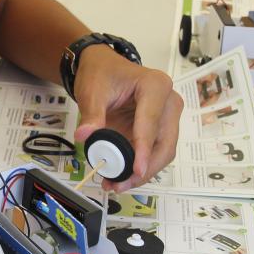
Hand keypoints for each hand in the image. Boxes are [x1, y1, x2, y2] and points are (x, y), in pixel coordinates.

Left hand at [72, 46, 183, 192]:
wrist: (103, 68)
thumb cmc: (101, 74)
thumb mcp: (92, 92)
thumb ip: (91, 114)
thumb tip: (84, 135)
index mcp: (155, 86)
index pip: (151, 123)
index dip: (143, 150)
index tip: (136, 170)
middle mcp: (169, 101)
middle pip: (165, 143)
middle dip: (145, 168)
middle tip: (120, 184)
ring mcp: (168, 116)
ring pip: (164, 152)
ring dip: (143, 172)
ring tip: (117, 184)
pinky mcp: (161, 129)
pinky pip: (156, 152)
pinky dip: (141, 167)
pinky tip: (123, 178)